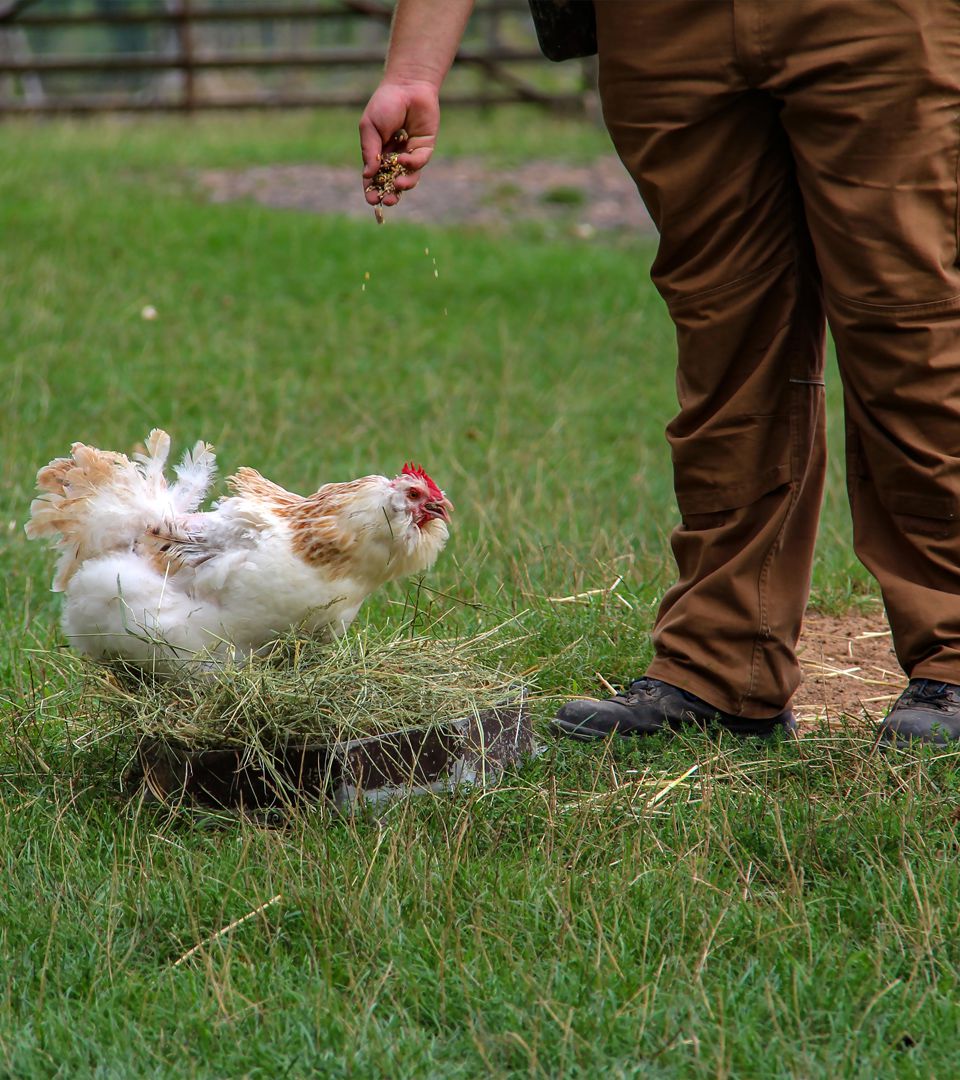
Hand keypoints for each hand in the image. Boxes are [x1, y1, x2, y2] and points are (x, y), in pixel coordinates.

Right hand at [360, 80, 440, 207]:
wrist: (408, 86)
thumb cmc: (385, 104)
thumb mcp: (370, 127)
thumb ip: (369, 151)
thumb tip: (368, 175)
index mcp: (378, 153)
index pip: (374, 177)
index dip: (372, 190)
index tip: (371, 200)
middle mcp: (394, 157)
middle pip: (392, 182)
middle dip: (389, 194)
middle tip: (387, 201)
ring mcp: (410, 153)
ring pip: (408, 177)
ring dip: (403, 186)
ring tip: (397, 187)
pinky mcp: (425, 148)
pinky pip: (419, 162)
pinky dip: (412, 164)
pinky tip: (404, 159)